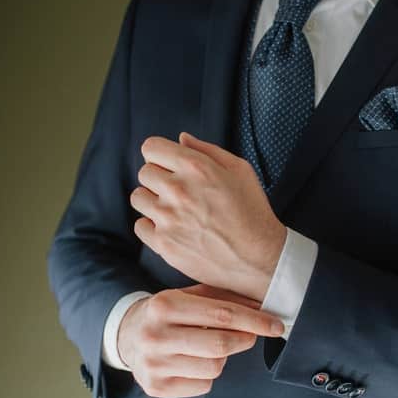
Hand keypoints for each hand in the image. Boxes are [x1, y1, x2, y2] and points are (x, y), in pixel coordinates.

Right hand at [116, 283, 284, 397]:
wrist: (127, 335)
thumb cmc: (167, 314)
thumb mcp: (188, 296)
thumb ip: (223, 298)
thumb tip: (262, 307)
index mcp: (164, 305)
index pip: (222, 315)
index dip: (255, 321)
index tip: (276, 325)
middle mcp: (155, 335)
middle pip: (220, 345)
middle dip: (244, 340)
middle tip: (250, 335)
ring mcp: (153, 364)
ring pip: (214, 368)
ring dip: (222, 358)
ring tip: (209, 347)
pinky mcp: (156, 387)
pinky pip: (203, 386)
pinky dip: (207, 376)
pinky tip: (194, 362)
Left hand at [130, 132, 286, 301]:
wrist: (258, 258)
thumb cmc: (253, 212)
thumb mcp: (240, 170)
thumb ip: (207, 150)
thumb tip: (181, 140)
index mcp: (196, 167)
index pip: (151, 148)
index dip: (160, 155)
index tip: (168, 165)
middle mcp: (178, 190)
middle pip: (144, 173)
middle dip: (159, 178)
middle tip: (178, 192)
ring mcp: (168, 218)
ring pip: (138, 198)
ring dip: (153, 201)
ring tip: (174, 210)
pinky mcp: (164, 243)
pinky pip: (140, 226)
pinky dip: (152, 226)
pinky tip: (172, 228)